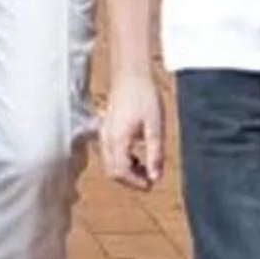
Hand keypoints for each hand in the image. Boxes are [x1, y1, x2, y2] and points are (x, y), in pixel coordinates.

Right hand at [99, 74, 165, 189]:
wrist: (131, 73)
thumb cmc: (144, 96)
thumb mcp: (155, 126)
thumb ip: (155, 153)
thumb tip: (155, 177)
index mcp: (118, 139)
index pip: (121, 172)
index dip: (136, 183)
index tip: (151, 184)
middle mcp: (106, 139)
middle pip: (113, 172)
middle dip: (130, 180)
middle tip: (149, 179)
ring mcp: (103, 134)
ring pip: (110, 164)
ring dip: (126, 171)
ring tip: (146, 166)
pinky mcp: (105, 129)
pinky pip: (109, 153)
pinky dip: (122, 160)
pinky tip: (137, 154)